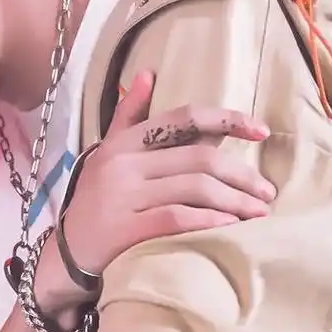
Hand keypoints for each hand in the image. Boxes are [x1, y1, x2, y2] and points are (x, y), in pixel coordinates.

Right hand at [39, 70, 274, 314]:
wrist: (64, 256)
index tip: (261, 132)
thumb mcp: (107, 154)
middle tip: (267, 192)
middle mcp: (123, 163)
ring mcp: (123, 195)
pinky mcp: (126, 229)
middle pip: (199, 157)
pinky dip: (209, 220)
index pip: (184, 118)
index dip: (228, 120)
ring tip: (258, 212)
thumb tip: (147, 75)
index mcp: (125, 141)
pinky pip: (177, 218)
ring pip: (195, 188)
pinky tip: (231, 226)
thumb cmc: (95, 204)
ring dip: (235, 201)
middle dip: (242, 175)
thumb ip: (130, 117)